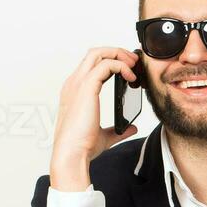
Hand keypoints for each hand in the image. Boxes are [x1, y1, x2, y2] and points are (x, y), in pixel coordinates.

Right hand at [51, 46, 140, 190]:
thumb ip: (118, 130)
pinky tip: (131, 78)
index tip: (129, 69)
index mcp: (75, 91)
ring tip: (134, 66)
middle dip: (116, 52)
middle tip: (133, 62)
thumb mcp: (105, 135)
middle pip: (94, 53)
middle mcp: (74, 83)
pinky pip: (106, 65)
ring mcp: (78, 83)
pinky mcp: (86, 87)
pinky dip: (121, 66)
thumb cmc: (82, 146)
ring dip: (119, 55)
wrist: (72, 154)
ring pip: (98, 53)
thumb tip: (131, 128)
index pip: (91, 65)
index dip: (111, 61)